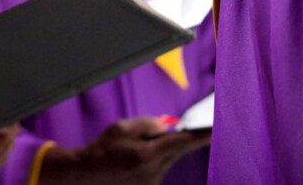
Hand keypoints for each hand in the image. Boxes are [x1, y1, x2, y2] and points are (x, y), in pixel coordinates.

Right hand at [40, 117, 211, 184]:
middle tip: (163, 132)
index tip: (216, 130)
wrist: (86, 175)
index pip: (182, 142)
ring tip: (135, 148)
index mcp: (147, 155)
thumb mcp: (121, 127)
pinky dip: (154, 159)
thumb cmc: (102, 148)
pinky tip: (135, 158)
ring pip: (168, 160)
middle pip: (176, 151)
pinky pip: (160, 168)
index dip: (201, 135)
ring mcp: (153, 181)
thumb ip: (147, 124)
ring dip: (160, 150)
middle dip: (175, 139)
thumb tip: (166, 126)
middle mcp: (154, 171)